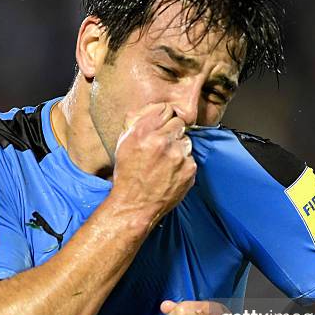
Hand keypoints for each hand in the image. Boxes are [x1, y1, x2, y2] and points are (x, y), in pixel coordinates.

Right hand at [111, 103, 196, 225]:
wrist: (135, 205)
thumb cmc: (128, 175)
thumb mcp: (124, 143)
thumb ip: (138, 122)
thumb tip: (154, 109)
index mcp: (143, 132)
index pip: (165, 109)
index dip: (163, 119)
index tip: (160, 127)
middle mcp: (162, 141)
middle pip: (178, 123)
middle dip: (171, 133)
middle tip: (162, 148)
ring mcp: (178, 156)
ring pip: (186, 141)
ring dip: (178, 148)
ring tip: (165, 163)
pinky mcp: (189, 169)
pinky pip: (190, 158)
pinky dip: (183, 164)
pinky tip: (171, 173)